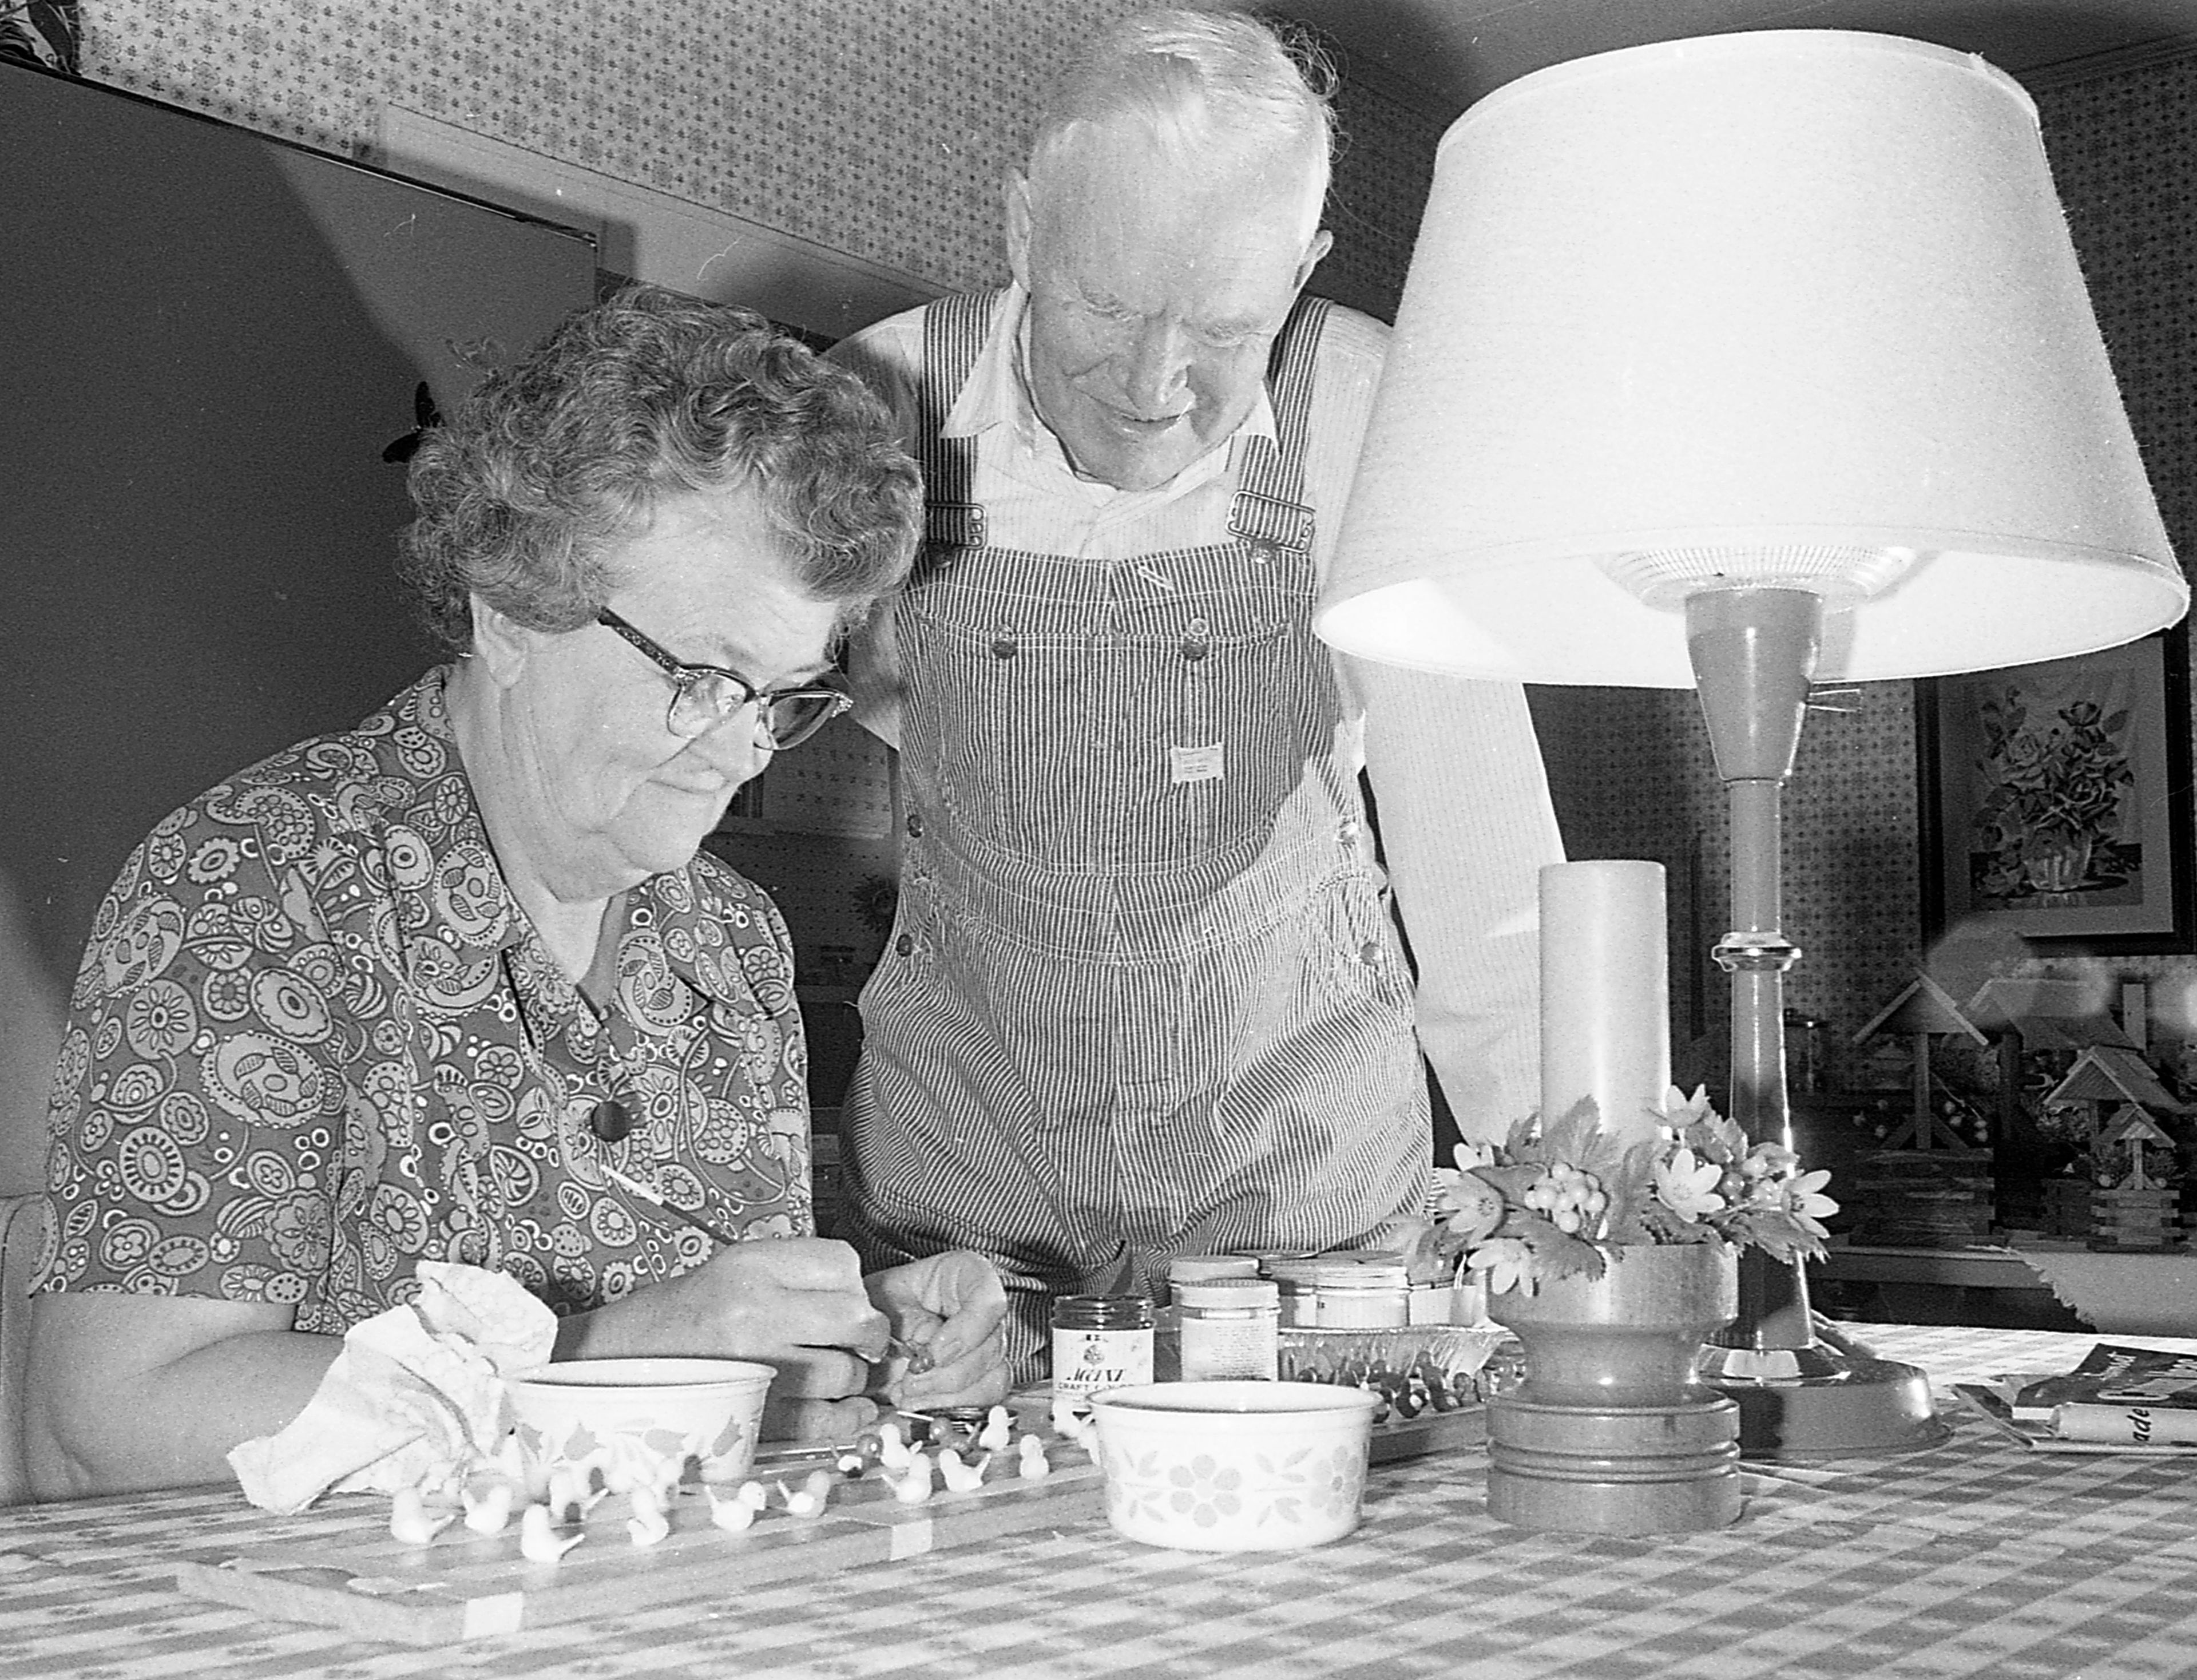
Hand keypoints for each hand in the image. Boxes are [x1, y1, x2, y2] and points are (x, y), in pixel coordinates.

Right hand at [559, 1236, 889, 1442]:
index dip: (854, 1286)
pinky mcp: (752, 1417)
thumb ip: (794, 1275)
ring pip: (846, 1374)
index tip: (846, 1301)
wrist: (614, 1365)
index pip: (843, 1265)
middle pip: (857, 1320)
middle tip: (858, 1341)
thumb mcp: (732, 1269)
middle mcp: (754, 1312)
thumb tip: (860, 1299)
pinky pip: (827, 1421)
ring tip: (825, 1372)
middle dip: (866, 1335)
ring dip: (850, 1378)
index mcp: (750, 1267)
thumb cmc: (676, 1319)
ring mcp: (755, 1368)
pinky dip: (847, 1418)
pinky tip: (847, 1410)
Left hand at [864, 1251, 1009, 1409]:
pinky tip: (918, 1403)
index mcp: (968, 1275)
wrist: (877, 1318)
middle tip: (909, 1382)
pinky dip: (948, 1407)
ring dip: (947, 1397)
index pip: (989, 1303)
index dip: (965, 1334)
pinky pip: (982, 1400)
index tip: (930, 1355)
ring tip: (909, 1396)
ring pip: (992, 1380)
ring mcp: (989, 1345)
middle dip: (946, 1375)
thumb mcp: (879, 1296)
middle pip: (991, 1348)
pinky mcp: (982, 1376)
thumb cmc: (881, 1299)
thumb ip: (898, 1317)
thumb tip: (921, 1352)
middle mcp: (986, 1311)